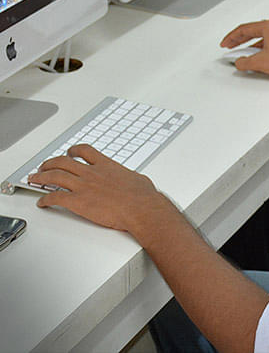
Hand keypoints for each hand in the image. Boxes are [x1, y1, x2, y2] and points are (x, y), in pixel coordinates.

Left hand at [30, 144, 173, 236]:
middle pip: (64, 162)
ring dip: (41, 177)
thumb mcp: (137, 179)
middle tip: (44, 166)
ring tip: (35, 179)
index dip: (73, 150)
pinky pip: (55, 198)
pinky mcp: (78, 202)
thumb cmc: (142, 196)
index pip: (85, 151)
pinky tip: (42, 202)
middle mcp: (92, 172)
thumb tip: (135, 181)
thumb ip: (130, 178)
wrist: (141, 208)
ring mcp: (84, 186)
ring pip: (55, 176)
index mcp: (106, 165)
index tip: (69, 152)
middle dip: (50, 163)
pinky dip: (45, 199)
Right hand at [220, 19, 268, 79]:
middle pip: (253, 31)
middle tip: (231, 46)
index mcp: (268, 26)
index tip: (225, 44)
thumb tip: (240, 62)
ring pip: (263, 36)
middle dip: (240, 39)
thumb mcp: (260, 63)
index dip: (231, 38)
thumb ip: (244, 62)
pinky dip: (262, 46)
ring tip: (244, 53)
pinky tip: (260, 55)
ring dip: (251, 44)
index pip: (244, 29)